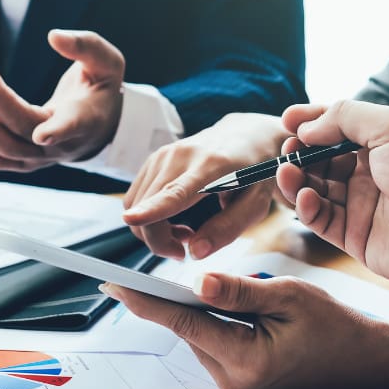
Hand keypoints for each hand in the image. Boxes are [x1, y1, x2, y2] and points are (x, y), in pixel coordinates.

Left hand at [0, 30, 124, 172]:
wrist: (99, 127)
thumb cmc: (101, 89)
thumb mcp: (107, 62)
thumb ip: (85, 46)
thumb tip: (53, 36)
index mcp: (86, 118)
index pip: (72, 126)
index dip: (58, 131)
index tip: (42, 135)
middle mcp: (63, 143)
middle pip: (24, 130)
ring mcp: (43, 157)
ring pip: (6, 150)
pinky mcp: (26, 161)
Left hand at [101, 272, 388, 388]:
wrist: (366, 361)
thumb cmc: (336, 324)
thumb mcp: (289, 295)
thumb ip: (239, 291)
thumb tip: (197, 282)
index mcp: (247, 360)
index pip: (185, 322)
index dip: (146, 301)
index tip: (113, 284)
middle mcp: (236, 384)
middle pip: (191, 329)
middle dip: (189, 299)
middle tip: (194, 274)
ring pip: (203, 337)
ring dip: (210, 313)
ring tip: (250, 300)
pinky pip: (216, 348)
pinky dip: (220, 326)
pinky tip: (245, 315)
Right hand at [122, 113, 288, 259]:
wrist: (246, 135)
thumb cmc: (254, 172)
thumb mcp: (256, 204)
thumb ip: (227, 229)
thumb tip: (194, 253)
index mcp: (211, 167)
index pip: (176, 192)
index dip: (152, 209)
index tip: (132, 219)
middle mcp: (181, 156)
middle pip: (148, 208)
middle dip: (159, 242)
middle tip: (185, 250)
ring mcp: (163, 155)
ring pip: (137, 207)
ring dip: (154, 230)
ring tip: (186, 232)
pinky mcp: (153, 159)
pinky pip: (137, 199)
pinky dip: (149, 217)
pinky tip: (174, 218)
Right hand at [277, 101, 388, 285]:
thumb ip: (344, 117)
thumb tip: (306, 127)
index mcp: (382, 143)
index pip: (337, 128)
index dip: (311, 123)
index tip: (287, 120)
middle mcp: (370, 173)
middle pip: (321, 160)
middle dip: (300, 153)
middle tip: (287, 149)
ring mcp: (361, 205)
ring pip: (315, 189)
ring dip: (296, 179)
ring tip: (287, 172)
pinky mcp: (355, 236)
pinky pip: (321, 220)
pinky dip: (306, 207)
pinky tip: (304, 197)